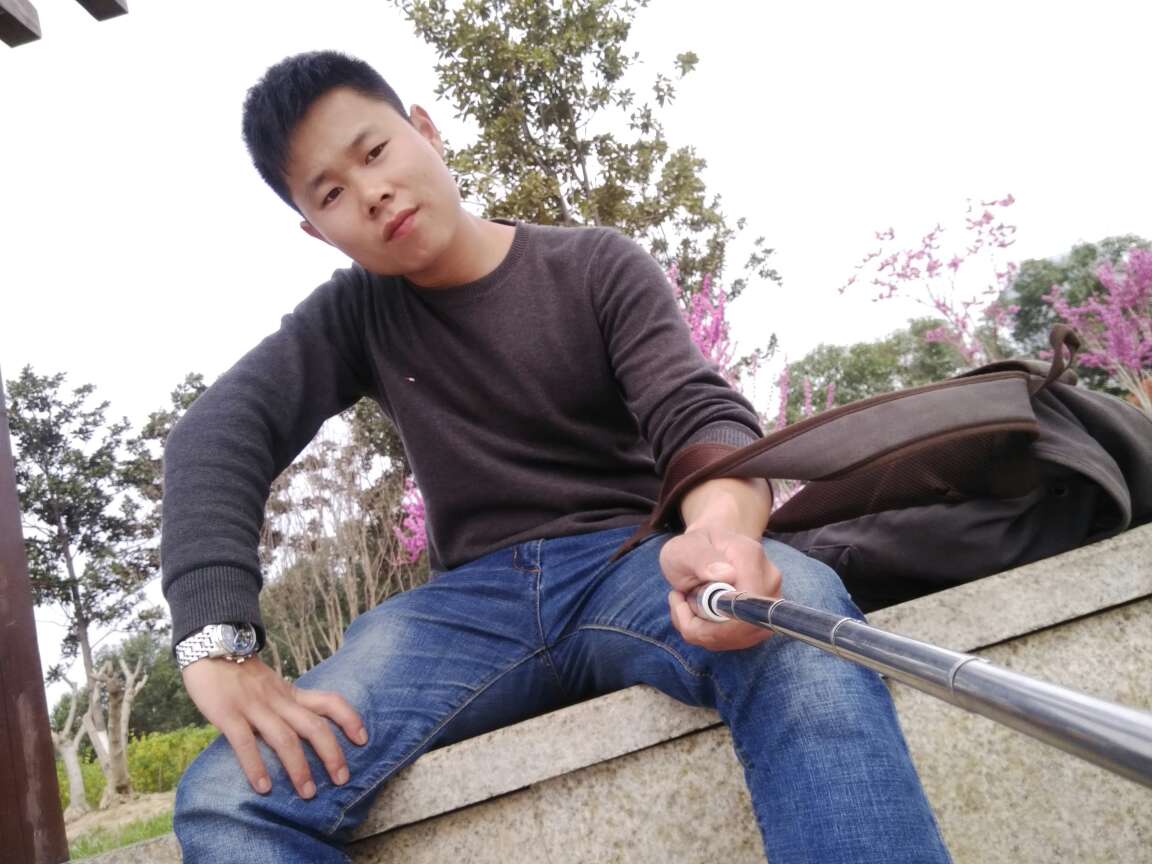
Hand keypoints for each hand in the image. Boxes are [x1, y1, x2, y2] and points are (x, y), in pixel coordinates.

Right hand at [182, 655, 367, 797]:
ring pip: (285, 738)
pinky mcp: (229, 714)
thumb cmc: (240, 674)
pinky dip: (256, 766)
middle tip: (342, 779)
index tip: (363, 739)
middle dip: (331, 753)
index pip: (329, 701)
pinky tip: (263, 787)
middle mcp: (278, 700)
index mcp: (290, 693)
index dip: (349, 718)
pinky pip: (245, 743)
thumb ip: (285, 705)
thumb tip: (302, 731)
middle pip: (313, 726)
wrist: (209, 648)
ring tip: (307, 793)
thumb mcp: (272, 686)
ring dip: (299, 767)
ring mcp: (254, 707)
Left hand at [660, 527, 781, 650]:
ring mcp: (767, 604)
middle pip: (742, 628)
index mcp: (750, 558)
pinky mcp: (760, 621)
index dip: (714, 618)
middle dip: (702, 628)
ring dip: (702, 631)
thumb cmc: (693, 547)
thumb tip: (727, 575)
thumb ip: (702, 559)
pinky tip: (696, 613)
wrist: (707, 548)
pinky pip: (734, 640)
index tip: (681, 602)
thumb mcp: (686, 548)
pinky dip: (708, 634)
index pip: (747, 604)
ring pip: (736, 639)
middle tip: (678, 602)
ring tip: (686, 603)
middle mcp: (768, 583)